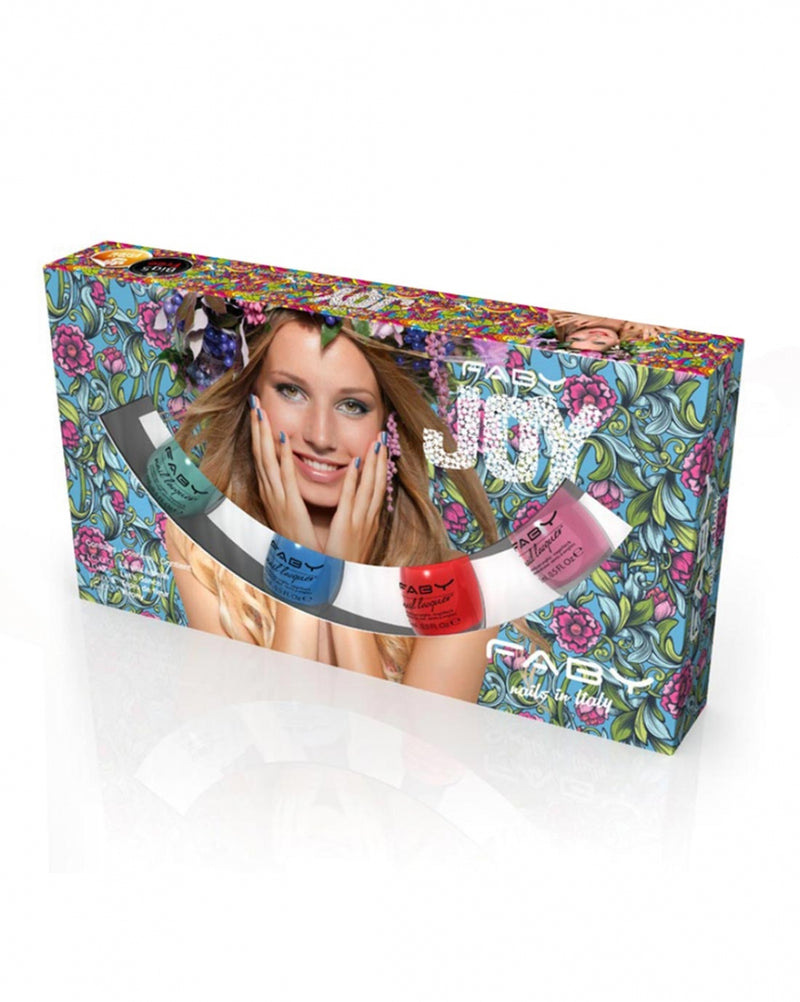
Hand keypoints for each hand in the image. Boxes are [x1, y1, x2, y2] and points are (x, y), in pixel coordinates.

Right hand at [249, 394, 317, 548]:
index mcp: (272, 492)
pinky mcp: (289, 506)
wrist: (302, 566)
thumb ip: (290, 493)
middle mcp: (271, 492)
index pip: (263, 456)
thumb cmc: (300, 540)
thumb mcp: (292, 511)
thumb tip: (290, 476)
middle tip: (253, 401)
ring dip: (264, 435)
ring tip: (260, 411)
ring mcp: (277, 498)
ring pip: (267, 460)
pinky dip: (282, 457)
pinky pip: (285, 477)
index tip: (258, 411)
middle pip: (260, 452)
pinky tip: (282, 440)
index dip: (259, 433)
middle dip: (257, 426)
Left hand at [325, 433, 387, 562]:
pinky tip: (356, 463)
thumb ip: (359, 521)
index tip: (383, 447)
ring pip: (370, 486)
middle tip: (383, 435)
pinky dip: (354, 480)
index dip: (382, 466)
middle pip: (378, 482)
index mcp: (371, 519)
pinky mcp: (346, 525)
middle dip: (381, 458)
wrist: (344, 584)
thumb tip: (359, 507)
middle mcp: (369, 517)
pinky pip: (350, 498)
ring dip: (373, 463)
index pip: (379, 487)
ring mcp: (360, 520)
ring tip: (376, 442)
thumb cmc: (347, 562)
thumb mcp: (357, 538)